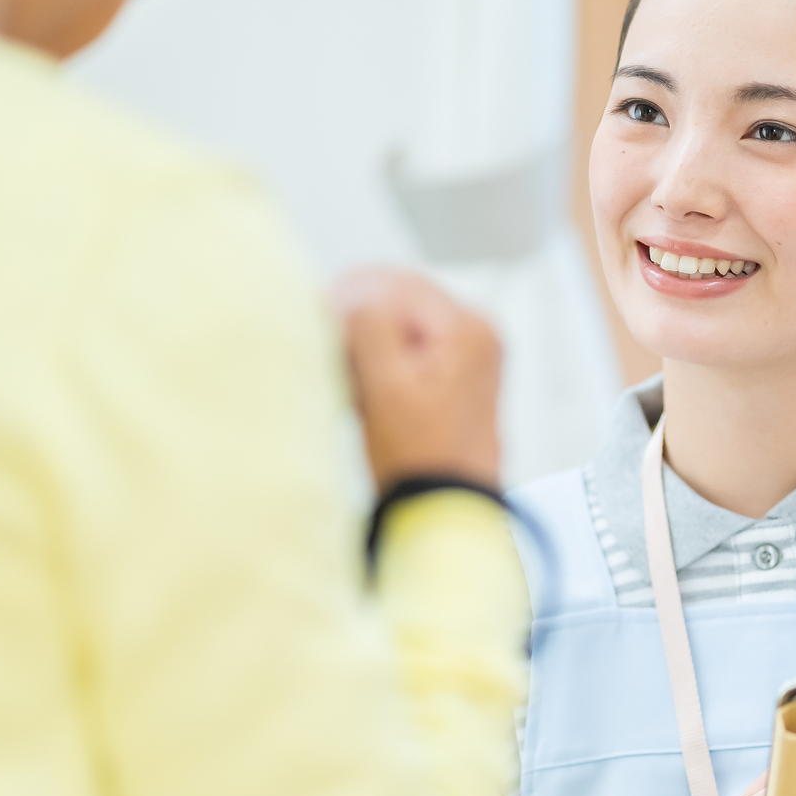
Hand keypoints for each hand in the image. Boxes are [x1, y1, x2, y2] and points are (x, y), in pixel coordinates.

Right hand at [332, 269, 500, 492]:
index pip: (395, 283)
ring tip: (349, 381)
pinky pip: (412, 349)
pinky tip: (364, 393)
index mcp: (468, 327)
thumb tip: (352, 291)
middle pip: (400, 300)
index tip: (316, 318)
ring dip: (366, 344)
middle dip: (358, 321)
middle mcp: (479, 332)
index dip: (349, 294)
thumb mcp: (384, 386)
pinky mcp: (461, 375)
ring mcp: (473, 353)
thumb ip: (368, 326)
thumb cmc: (419, 457)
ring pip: (402, 324)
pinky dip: (382, 362)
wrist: (448, 511)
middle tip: (329, 351)